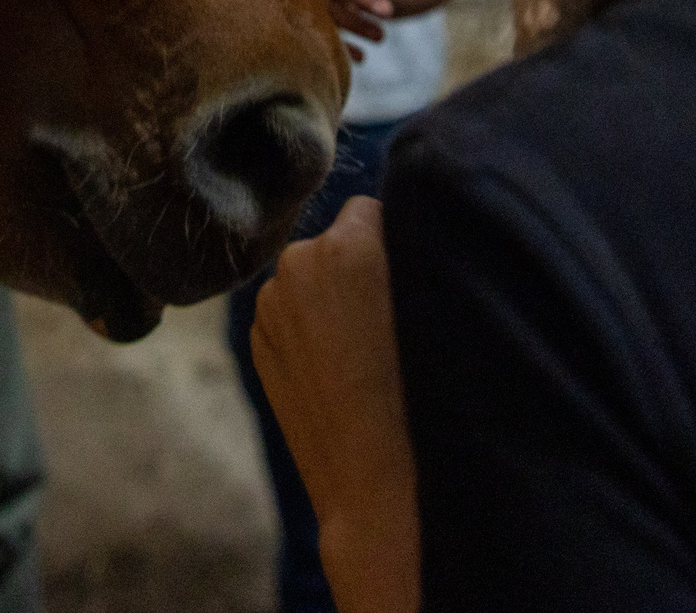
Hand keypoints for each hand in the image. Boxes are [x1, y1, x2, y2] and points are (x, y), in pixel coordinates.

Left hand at [254, 197, 419, 612]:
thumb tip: (408, 225)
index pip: (372, 209)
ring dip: (332, 297)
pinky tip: (338, 373)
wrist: (380, 487)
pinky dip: (310, 329)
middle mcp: (296, 262)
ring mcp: (269, 304)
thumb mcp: (439, 306)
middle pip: (336, 241)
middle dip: (360, 266)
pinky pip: (290, 313)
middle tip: (393, 320)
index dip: (397, 242)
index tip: (414, 278)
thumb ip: (413, 254)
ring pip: (310, 278)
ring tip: (368, 355)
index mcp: (347, 244)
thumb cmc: (428, 397)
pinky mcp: (256, 341)